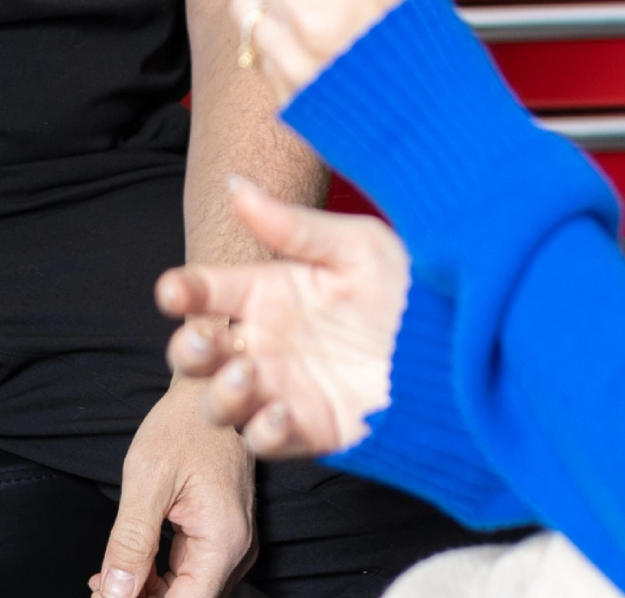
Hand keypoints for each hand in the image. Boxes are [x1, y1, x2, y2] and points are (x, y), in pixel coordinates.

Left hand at [92, 375, 255, 597]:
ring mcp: (232, 540)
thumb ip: (131, 543)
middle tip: (99, 588)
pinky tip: (128, 564)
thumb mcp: (148, 478)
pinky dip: (157, 572)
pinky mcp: (222, 531)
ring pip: (187, 587)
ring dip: (146, 590)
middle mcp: (236, 547)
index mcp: (223, 539)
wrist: (210, 383)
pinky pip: (190, 567)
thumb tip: (113, 594)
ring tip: (104, 578)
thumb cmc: (185, 420)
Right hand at [158, 178, 410, 460]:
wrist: (454, 346)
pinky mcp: (309, 431)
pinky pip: (267, 441)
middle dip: (188, 351)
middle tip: (203, 340)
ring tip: (247, 375)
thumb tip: (235, 184)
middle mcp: (266, 343)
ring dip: (221, 395)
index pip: (210, 291)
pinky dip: (265, 432)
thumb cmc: (404, 287)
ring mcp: (282, 389)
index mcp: (269, 292)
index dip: (185, 289)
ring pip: (222, 405)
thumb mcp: (354, 246)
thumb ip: (293, 226)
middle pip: (200, 355)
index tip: (171, 290)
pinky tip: (283, 412)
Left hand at [231, 0, 419, 105]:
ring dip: (264, 3)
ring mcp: (295, 57)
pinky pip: (257, 50)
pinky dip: (276, 45)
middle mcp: (315, 15)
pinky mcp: (284, 91)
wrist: (440, 131)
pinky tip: (309, 48)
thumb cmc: (428, 53)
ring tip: (302, 12)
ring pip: (243, 4)